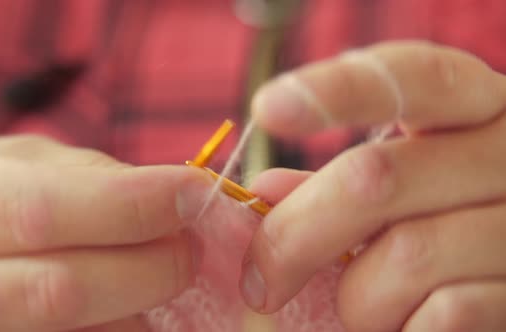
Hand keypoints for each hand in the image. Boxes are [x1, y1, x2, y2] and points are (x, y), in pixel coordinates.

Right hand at [0, 135, 212, 331]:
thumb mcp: (13, 164)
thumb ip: (84, 176)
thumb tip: (171, 196)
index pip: (36, 212)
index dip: (128, 206)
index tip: (193, 192)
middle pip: (55, 293)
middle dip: (148, 268)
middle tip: (188, 246)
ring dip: (137, 308)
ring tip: (156, 272)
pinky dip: (119, 329)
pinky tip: (127, 307)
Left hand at [241, 41, 505, 330]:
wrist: (502, 280)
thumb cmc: (439, 220)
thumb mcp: (397, 185)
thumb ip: (334, 184)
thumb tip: (264, 190)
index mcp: (475, 107)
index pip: (414, 78)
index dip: (338, 90)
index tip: (268, 107)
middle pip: (375, 177)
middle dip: (295, 237)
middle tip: (259, 281)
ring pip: (407, 255)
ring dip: (358, 297)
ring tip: (363, 305)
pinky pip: (446, 313)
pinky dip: (404, 326)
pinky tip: (409, 321)